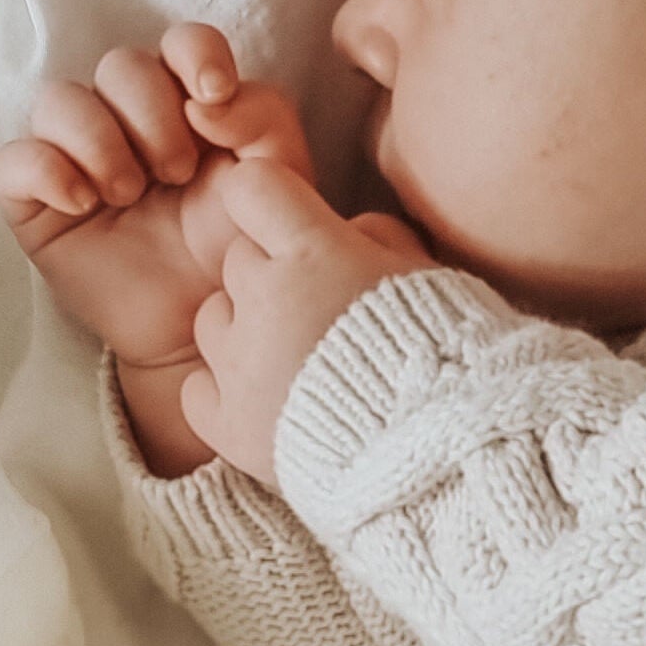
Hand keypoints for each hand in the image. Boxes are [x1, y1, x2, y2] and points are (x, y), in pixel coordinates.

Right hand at [0, 23, 312, 371]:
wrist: (207, 327)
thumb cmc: (241, 247)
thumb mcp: (277, 176)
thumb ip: (262, 117)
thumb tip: (204, 98)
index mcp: (189, 103)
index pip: (181, 42)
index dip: (194, 53)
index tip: (214, 94)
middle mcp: (128, 119)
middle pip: (121, 66)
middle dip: (152, 114)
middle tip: (178, 172)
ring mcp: (77, 157)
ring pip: (60, 100)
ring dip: (100, 140)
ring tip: (130, 192)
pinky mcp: (37, 202)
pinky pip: (14, 160)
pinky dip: (47, 169)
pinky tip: (84, 203)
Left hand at [180, 159, 430, 482]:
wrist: (439, 456)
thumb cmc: (446, 358)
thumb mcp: (430, 277)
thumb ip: (381, 239)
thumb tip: (349, 229)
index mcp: (316, 255)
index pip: (254, 189)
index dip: (272, 203)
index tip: (289, 222)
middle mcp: (265, 301)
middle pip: (240, 260)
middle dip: (273, 277)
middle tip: (319, 314)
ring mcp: (241, 367)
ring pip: (213, 320)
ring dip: (245, 331)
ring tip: (296, 364)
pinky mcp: (229, 427)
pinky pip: (198, 388)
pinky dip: (224, 392)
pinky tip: (267, 402)